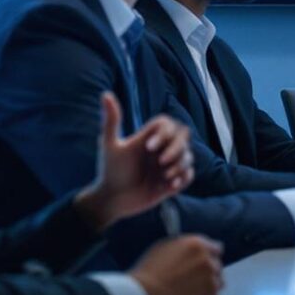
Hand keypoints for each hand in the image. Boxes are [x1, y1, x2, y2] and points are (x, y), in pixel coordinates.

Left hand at [74, 92, 193, 231]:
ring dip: (180, 165)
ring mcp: (167, 166)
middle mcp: (160, 150)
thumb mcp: (109, 145)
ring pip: (188, 157)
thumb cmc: (109, 171)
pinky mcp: (171, 183)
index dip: (164, 132)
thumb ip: (111, 121)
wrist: (111, 200)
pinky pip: (189, 176)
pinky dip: (183, 179)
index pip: (167, 124)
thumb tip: (105, 94)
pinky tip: (170, 187)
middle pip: (183, 137)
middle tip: (161, 162)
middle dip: (176, 149)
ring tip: (165, 177)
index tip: (148, 147)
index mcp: (148, 139)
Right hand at [128, 234, 223, 294]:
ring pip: (217, 284)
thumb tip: (196, 247)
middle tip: (190, 281)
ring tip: (185, 292)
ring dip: (207, 287)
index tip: (203, 263)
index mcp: (197, 245)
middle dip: (206, 273)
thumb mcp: (163, 247)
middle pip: (217, 267)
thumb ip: (184, 244)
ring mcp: (212, 282)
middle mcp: (208, 261)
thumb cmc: (147, 273)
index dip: (208, 256)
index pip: (216, 249)